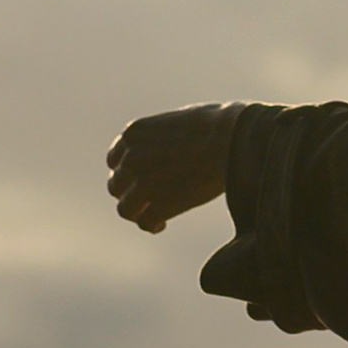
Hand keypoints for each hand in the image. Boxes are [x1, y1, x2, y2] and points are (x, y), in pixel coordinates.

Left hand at [107, 104, 238, 232]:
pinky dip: (152, 225)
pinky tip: (162, 223)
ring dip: (138, 212)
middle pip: (117, 186)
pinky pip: (144, 222)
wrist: (232, 139)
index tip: (141, 180)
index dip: (128, 173)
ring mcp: (142, 183)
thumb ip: (161, 138)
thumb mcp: (177, 122)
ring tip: (155, 215)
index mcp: (133, 134)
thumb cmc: (217, 125)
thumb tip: (169, 152)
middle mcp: (131, 158)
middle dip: (132, 193)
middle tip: (149, 200)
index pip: (115, 160)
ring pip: (125, 208)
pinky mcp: (159, 204)